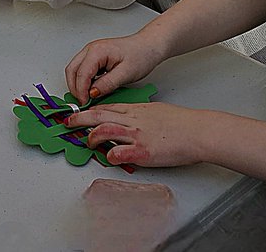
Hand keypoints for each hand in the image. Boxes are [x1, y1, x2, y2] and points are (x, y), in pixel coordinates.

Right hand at [65, 32, 165, 102]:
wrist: (149, 46)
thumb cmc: (141, 55)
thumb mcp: (126, 73)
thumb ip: (107, 84)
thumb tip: (92, 93)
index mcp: (97, 51)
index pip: (81, 73)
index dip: (81, 91)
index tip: (85, 103)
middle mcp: (91, 49)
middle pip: (72, 70)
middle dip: (75, 88)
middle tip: (82, 102)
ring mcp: (91, 52)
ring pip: (75, 69)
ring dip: (78, 84)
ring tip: (87, 97)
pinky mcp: (94, 56)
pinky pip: (82, 69)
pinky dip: (83, 80)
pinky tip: (92, 89)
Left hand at [65, 102, 218, 167]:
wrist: (198, 131)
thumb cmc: (181, 122)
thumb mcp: (154, 111)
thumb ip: (138, 116)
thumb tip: (127, 121)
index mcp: (134, 110)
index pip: (105, 108)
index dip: (87, 111)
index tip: (76, 113)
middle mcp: (132, 121)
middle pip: (98, 115)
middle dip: (79, 119)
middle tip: (67, 123)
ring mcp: (137, 135)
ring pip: (105, 130)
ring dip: (91, 137)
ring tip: (87, 142)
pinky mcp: (145, 151)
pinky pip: (121, 152)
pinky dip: (111, 155)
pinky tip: (108, 158)